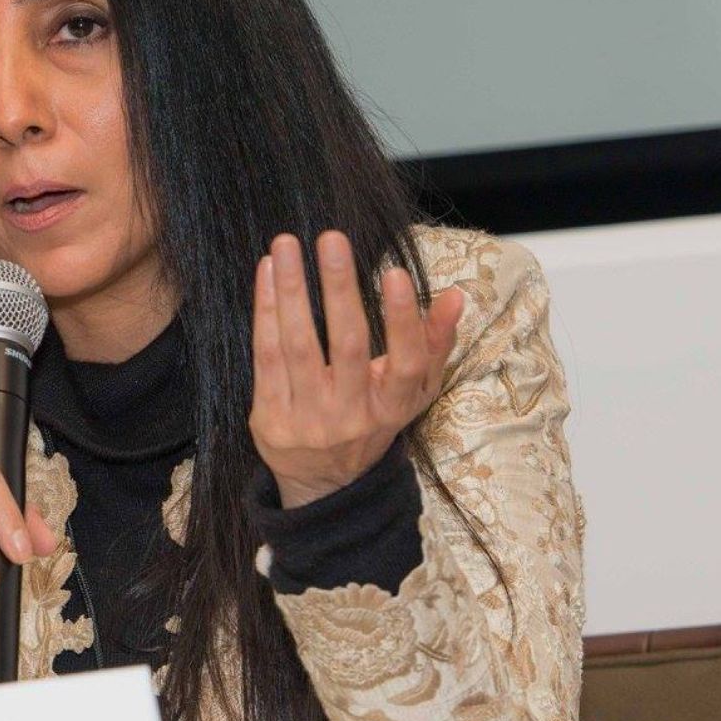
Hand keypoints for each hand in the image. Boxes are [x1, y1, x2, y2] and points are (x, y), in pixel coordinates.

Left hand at [251, 231, 464, 508]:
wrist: (322, 482)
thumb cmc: (373, 419)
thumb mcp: (414, 391)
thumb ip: (436, 342)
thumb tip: (455, 295)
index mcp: (393, 406)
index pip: (405, 362)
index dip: (402, 320)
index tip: (396, 273)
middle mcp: (352, 415)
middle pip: (346, 346)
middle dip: (338, 289)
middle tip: (332, 238)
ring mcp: (308, 418)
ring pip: (298, 346)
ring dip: (291, 290)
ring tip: (286, 244)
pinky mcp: (269, 417)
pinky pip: (265, 356)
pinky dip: (265, 310)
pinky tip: (267, 272)